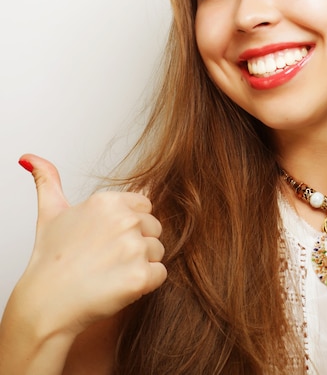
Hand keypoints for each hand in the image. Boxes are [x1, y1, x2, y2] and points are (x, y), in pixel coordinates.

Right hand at [13, 154, 166, 338]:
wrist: (44, 306)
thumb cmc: (49, 261)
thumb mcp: (49, 214)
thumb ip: (47, 180)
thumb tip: (29, 158)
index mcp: (108, 201)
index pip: (145, 206)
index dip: (129, 225)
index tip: (107, 239)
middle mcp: (124, 219)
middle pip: (155, 228)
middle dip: (137, 244)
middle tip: (106, 259)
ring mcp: (134, 248)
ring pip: (158, 251)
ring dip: (141, 264)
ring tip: (110, 273)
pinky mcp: (141, 276)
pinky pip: (160, 275)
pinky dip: (144, 284)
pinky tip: (118, 286)